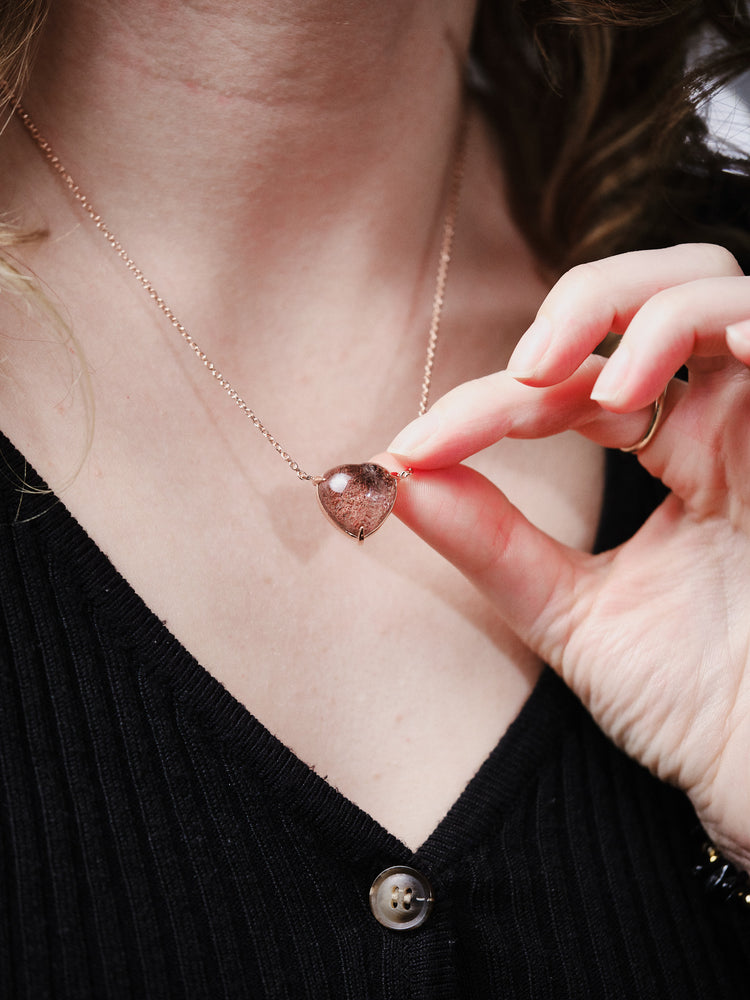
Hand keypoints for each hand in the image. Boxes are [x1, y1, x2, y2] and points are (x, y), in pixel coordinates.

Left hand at [387, 244, 749, 869]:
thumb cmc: (695, 703)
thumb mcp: (571, 613)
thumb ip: (490, 541)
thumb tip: (393, 477)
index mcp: (672, 453)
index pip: (568, 386)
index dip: (486, 407)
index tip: (412, 452)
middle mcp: (722, 421)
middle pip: (654, 292)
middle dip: (584, 305)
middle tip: (526, 368)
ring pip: (711, 286)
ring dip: (643, 315)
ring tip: (593, 387)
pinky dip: (737, 321)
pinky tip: (694, 360)